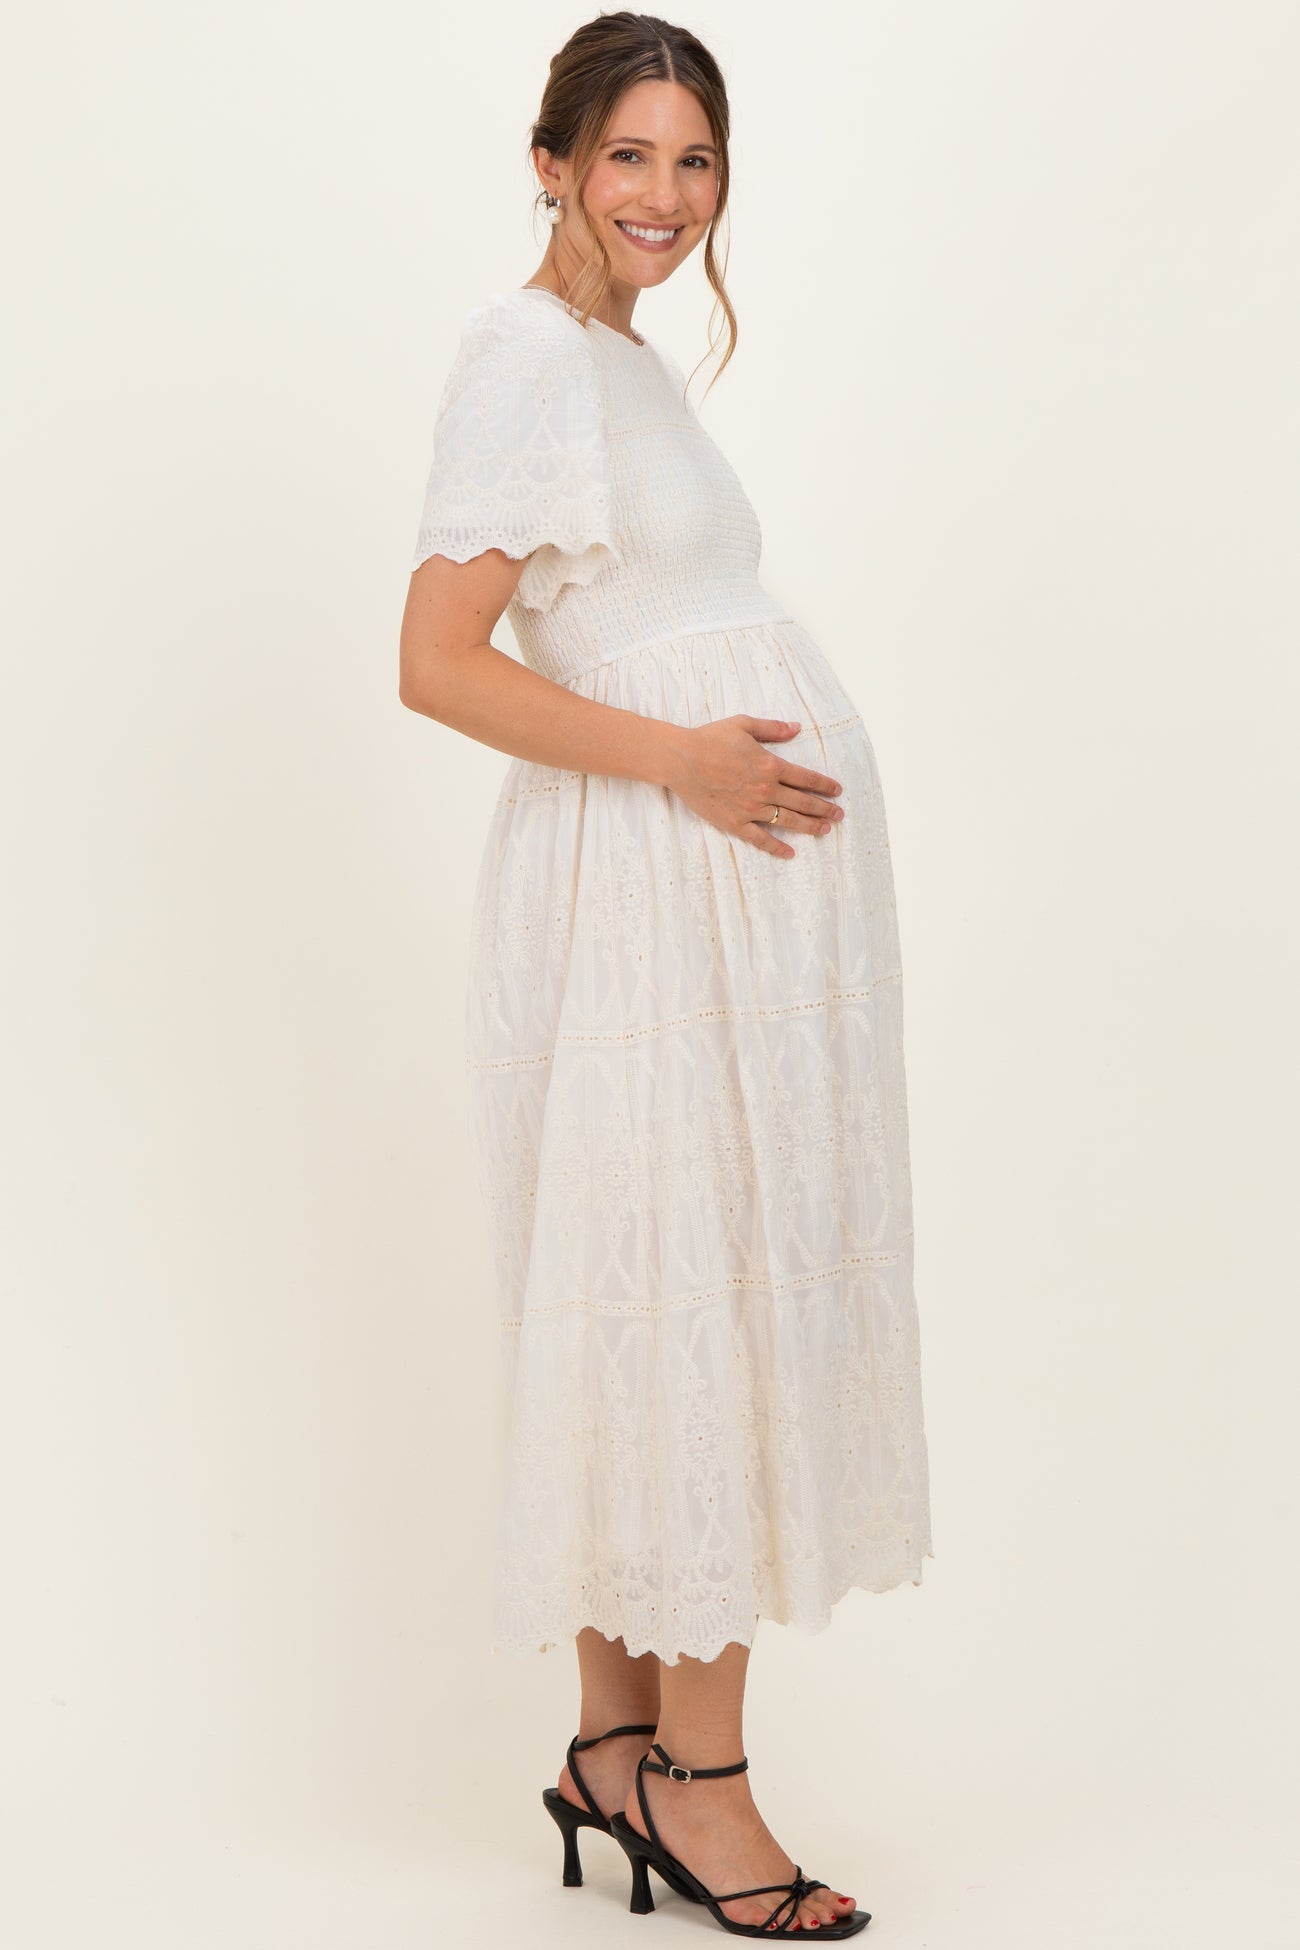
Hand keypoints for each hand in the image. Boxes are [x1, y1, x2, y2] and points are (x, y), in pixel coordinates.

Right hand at [664, 716, 844, 859]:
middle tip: (840, 814)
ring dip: (810, 826)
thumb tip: (796, 728)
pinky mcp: (735, 823)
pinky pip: (761, 839)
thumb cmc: (710, 739)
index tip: (837, 791)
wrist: (681, 760)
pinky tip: (790, 853)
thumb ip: (773, 728)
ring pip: (788, 821)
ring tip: (825, 829)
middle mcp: (766, 789)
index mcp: (771, 765)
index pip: (807, 778)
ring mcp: (751, 809)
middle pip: (803, 802)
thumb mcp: (744, 725)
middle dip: (825, 808)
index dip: (825, 785)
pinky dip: (777, 847)